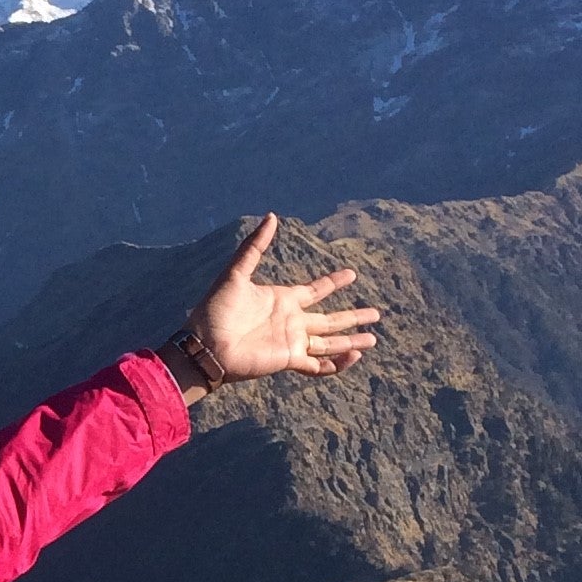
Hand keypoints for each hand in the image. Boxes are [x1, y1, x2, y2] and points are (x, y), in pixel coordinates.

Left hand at [184, 213, 380, 392]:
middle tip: (377, 313)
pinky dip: (337, 363)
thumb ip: (254, 246)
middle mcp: (292, 321)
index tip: (353, 274)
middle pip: (331, 319)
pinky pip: (319, 365)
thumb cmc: (215, 310)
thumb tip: (271, 216)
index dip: (334, 283)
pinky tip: (354, 357)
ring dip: (352, 341)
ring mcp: (292, 342)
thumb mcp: (236, 272)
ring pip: (330, 343)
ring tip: (373, 340)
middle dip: (353, 316)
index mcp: (282, 300)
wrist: (205, 345)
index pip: (316, 291)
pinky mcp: (288, 360)